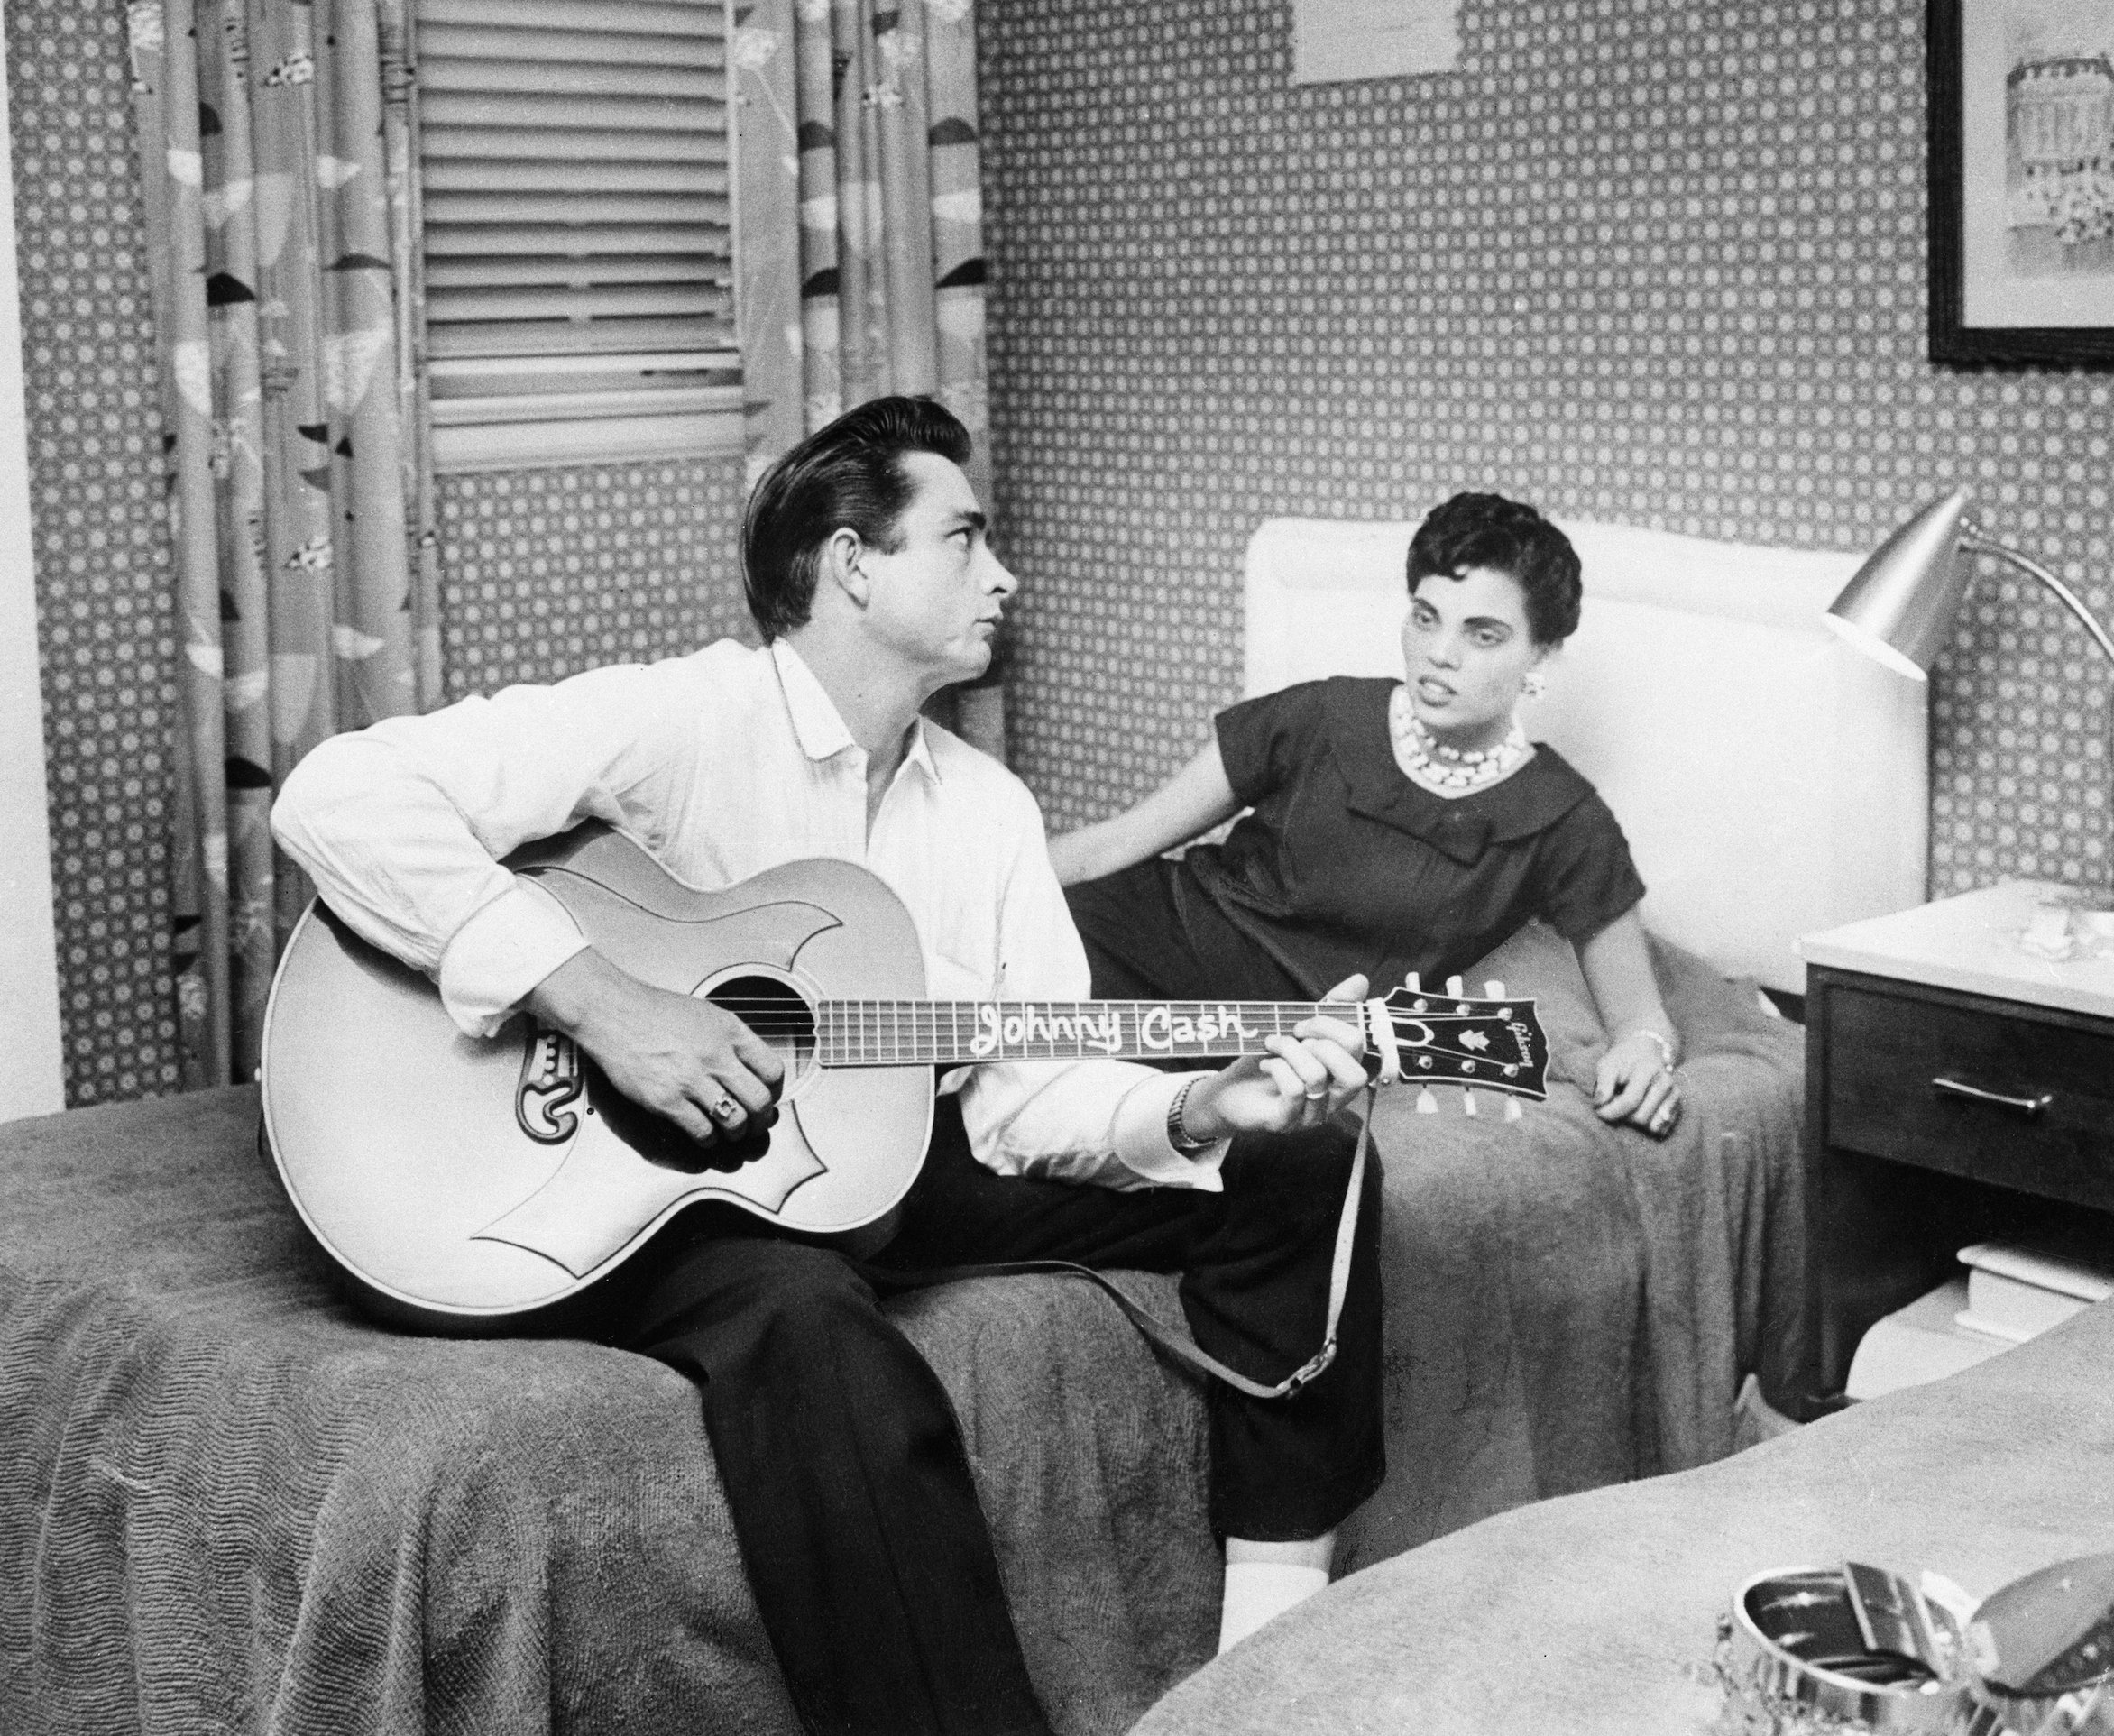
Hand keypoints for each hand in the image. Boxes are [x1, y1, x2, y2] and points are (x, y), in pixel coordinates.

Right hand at [525, 948, 784, 1145]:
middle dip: (762, 1119)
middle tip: (756, 1124)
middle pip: (760, 1101)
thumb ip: (733, 1039)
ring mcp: (691, 1079)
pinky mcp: (666, 1100)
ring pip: (735, 1121)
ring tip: (730, 1133)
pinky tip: (704, 1136)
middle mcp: (715, 1055)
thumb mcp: (707, 1014)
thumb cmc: (656, 1013)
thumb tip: (754, 1067)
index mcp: (730, 1032)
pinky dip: (708, 1140)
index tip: (769, 1098)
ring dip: (737, 1134)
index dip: (776, 1091)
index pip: (773, 1071)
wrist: (613, 1013)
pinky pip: (702, 1131)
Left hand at [1180, 974, 1370, 1141]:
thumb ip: (1331, 1008)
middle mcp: (1335, 1100)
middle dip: (1320, 1041)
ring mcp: (1312, 1115)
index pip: (1359, 1049)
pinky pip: (1294, 1090)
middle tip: (1292, 1033)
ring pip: (1317, 1077)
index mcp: (1342, 1075)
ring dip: (1289, 1050)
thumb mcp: (1300, 1031)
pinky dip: (1278, 1068)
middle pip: (1354, 1073)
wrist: (1229, 1092)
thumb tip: (1360, 981)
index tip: (1301, 1022)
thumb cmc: (1270, 1061)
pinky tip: (1267, 1065)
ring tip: (1272, 1045)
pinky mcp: (1287, 1123)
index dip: (1331, 1025)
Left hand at [1594, 1030, 1678, 1136]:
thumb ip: (1602, 1084)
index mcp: (1648, 1070)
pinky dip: (1647, 1127)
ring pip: (1651, 1126)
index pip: (1629, 1101)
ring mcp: (1674, 1095)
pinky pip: (1661, 1129)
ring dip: (1635, 1122)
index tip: (1598, 1111)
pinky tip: (1639, 1113)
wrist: (1646, 1052)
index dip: (1611, 1111)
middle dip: (1623, 1116)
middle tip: (1615, 1105)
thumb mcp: (1607, 1065)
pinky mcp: (1677, 1106)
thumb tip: (1600, 1104)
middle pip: (1640, 1117)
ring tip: (1628, 1107)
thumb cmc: (1623, 1061)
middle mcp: (1666, 1083)